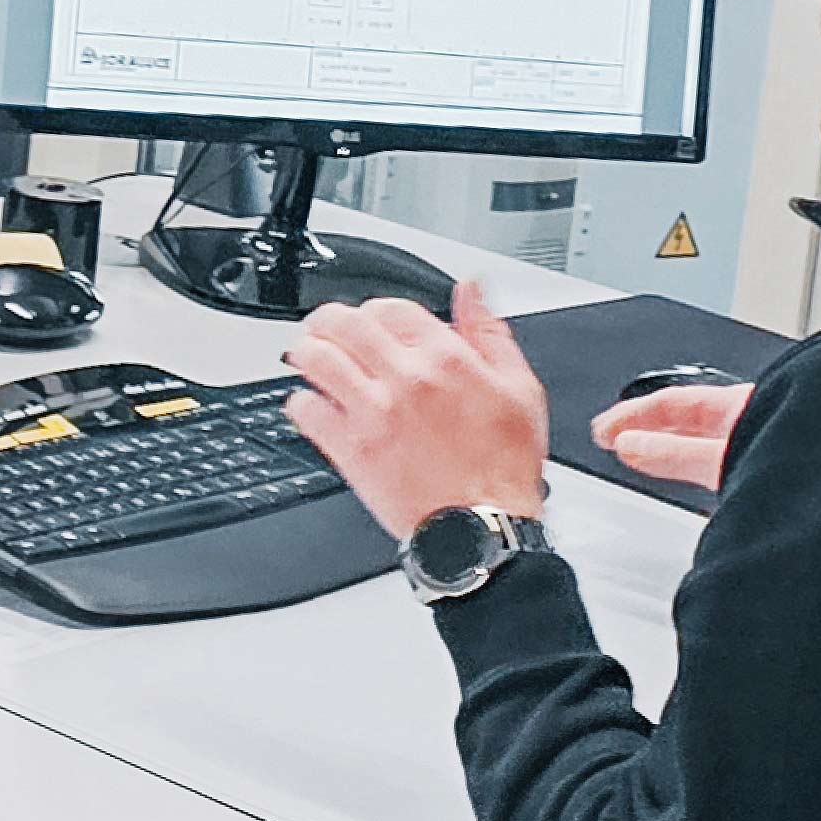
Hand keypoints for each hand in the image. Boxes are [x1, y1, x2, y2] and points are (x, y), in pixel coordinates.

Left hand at [282, 283, 548, 542]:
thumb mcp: (519, 389)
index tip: (374, 323)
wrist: (483, 529)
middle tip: (325, 330)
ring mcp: (373, 413)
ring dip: (307, 352)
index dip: (376, 310)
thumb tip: (472, 292)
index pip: (390, 307)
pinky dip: (301, 402)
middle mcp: (405, 378)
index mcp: (445, 358)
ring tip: (308, 356)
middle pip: (343, 323)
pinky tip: (310, 404)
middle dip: (329, 321)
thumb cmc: (503, 467)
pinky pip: (307, 411)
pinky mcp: (351, 450)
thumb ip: (490, 333)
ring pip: (316, 358)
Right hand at [588, 380, 752, 493]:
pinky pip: (716, 465)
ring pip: (700, 442)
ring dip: (666, 449)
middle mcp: (749, 421)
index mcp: (740, 404)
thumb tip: (630, 445)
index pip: (671, 402)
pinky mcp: (766, 477)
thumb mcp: (723, 457)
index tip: (603, 429)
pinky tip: (685, 481)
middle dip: (644, 428)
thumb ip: (675, 453)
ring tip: (638, 456)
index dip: (632, 414)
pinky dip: (691, 468)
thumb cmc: (795, 467)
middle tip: (612, 437)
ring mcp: (759, 448)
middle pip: (684, 420)